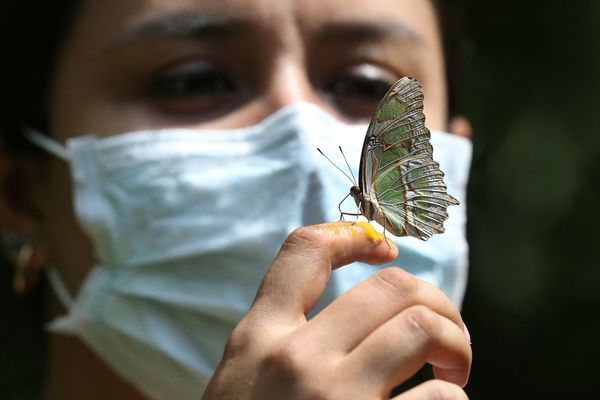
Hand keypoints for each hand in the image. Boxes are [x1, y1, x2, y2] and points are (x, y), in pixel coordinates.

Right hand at [202, 222, 471, 398]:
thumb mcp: (243, 379)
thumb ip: (284, 340)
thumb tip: (361, 308)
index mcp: (258, 338)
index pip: (304, 252)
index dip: (353, 234)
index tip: (386, 247)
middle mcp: (294, 359)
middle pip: (390, 286)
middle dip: (436, 301)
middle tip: (443, 334)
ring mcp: (334, 399)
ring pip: (421, 328)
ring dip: (456, 345)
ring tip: (452, 370)